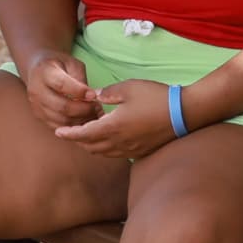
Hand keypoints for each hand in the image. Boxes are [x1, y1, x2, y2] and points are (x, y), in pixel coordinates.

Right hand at [16, 49, 101, 127]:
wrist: (38, 70)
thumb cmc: (59, 65)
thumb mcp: (71, 63)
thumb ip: (80, 78)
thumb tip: (90, 97)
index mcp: (44, 72)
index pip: (62, 85)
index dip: (80, 92)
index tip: (94, 95)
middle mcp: (36, 90)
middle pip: (62, 106)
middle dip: (84, 109)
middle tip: (98, 107)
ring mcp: (36, 105)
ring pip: (61, 120)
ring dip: (80, 120)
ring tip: (93, 114)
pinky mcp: (39, 116)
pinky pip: (58, 127)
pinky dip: (73, 126)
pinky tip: (84, 120)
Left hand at [54, 78, 181, 160]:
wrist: (184, 113)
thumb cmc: (156, 97)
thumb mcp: (129, 87)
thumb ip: (108, 92)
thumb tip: (94, 95)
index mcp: (112, 126)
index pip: (83, 134)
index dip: (69, 134)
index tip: (58, 132)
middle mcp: (119, 142)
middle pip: (90, 147)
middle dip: (78, 140)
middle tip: (70, 132)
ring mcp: (130, 149)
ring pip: (103, 153)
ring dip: (91, 145)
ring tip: (87, 135)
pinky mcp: (140, 151)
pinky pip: (116, 154)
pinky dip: (106, 149)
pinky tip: (108, 139)